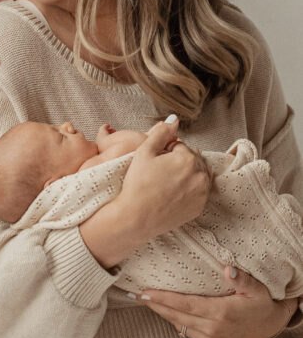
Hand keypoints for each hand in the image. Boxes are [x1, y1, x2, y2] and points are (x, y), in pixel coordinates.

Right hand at [117, 120, 210, 240]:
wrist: (136, 217)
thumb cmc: (138, 184)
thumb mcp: (144, 152)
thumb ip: (161, 133)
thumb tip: (174, 120)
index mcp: (189, 158)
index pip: (180, 146)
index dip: (165, 152)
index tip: (155, 163)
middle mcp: (201, 175)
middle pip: (191, 159)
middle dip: (178, 162)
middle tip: (159, 174)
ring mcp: (202, 193)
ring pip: (197, 175)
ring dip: (186, 174)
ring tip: (166, 183)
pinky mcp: (199, 207)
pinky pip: (197, 192)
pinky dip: (188, 190)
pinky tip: (172, 194)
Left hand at [135, 265, 296, 337]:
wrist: (270, 326)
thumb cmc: (262, 304)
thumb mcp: (257, 289)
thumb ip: (242, 280)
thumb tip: (228, 269)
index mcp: (220, 314)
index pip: (184, 305)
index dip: (162, 299)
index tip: (144, 293)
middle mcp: (212, 329)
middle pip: (175, 316)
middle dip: (154, 305)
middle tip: (135, 294)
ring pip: (177, 324)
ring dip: (161, 312)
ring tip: (144, 299)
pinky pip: (184, 330)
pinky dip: (173, 320)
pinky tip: (164, 309)